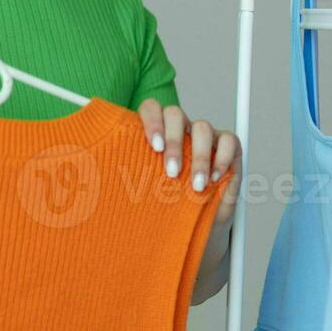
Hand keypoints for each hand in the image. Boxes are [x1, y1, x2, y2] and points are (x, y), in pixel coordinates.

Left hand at [136, 99, 242, 227]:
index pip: (151, 108)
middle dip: (174, 142)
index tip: (154, 147)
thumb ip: (131, 177)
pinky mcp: (228, 146)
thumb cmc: (167, 203)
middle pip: (175, 114)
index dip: (152, 121)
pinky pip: (228, 140)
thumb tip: (103, 177)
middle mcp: (181, 128)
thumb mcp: (146, 191)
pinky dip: (222, 158)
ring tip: (196, 185)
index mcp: (158, 131)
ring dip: (198, 157)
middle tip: (171, 172)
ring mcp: (205, 136)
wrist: (195, 222)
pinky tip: (215, 178)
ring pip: (202, 127)